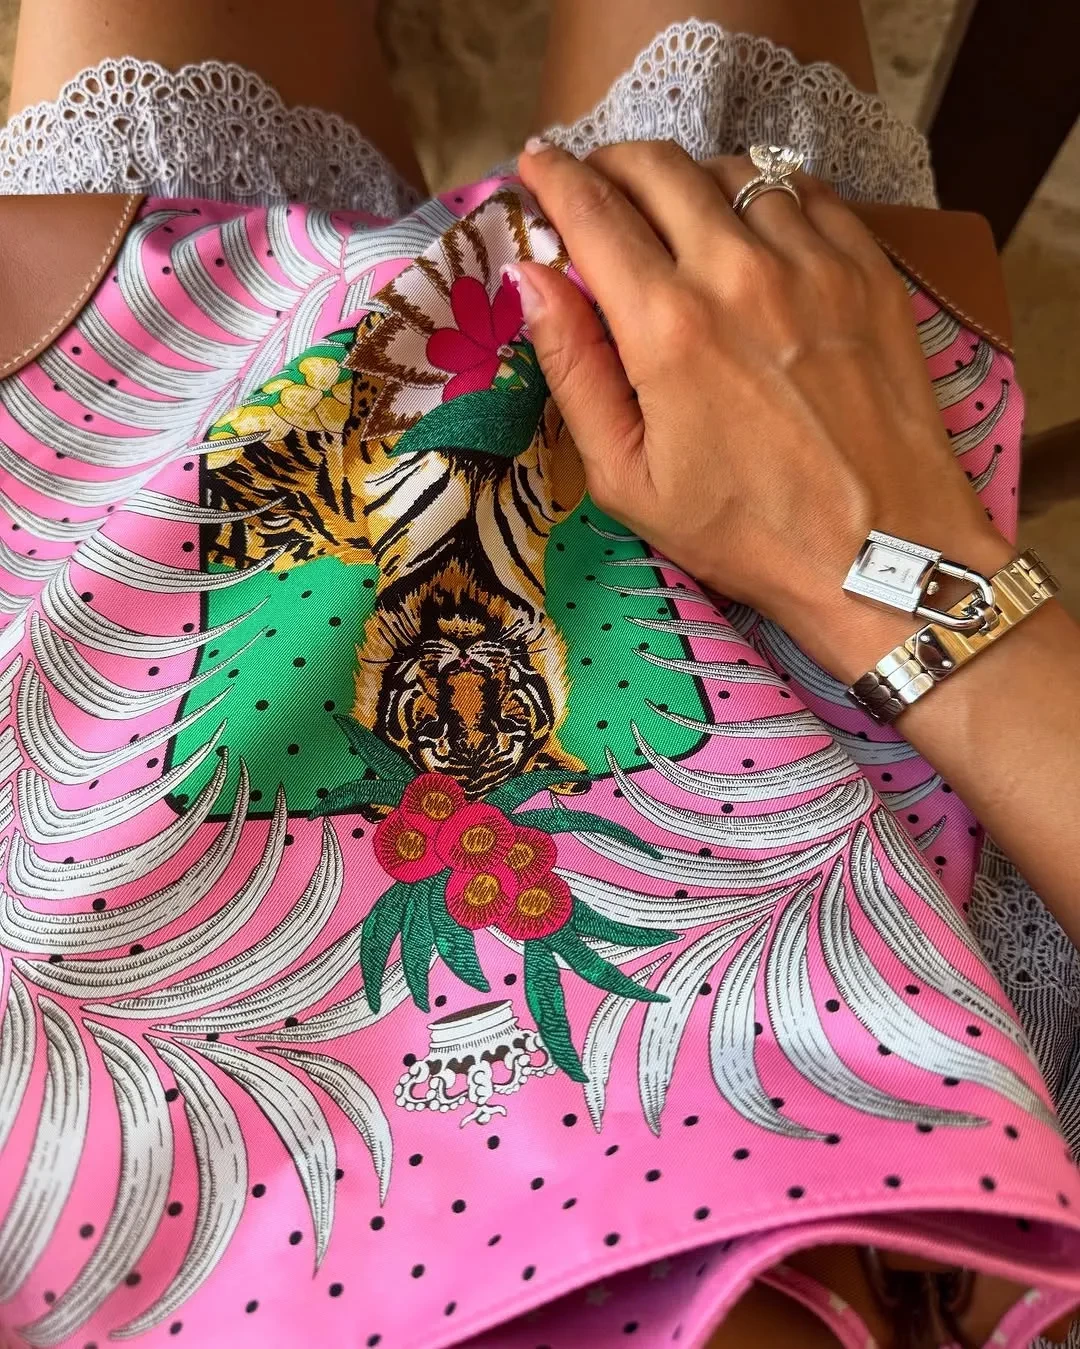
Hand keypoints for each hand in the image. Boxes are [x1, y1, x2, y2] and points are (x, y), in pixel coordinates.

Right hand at [512, 139, 1011, 682]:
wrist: (880, 553)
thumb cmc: (743, 530)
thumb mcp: (627, 478)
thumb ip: (573, 369)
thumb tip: (532, 278)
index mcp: (667, 327)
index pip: (592, 211)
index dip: (553, 177)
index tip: (535, 165)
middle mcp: (738, 271)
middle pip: (659, 168)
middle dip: (613, 162)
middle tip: (598, 185)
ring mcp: (813, 262)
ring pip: (733, 170)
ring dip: (689, 180)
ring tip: (677, 214)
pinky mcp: (868, 268)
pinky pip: (804, 191)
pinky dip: (763, 193)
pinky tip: (753, 228)